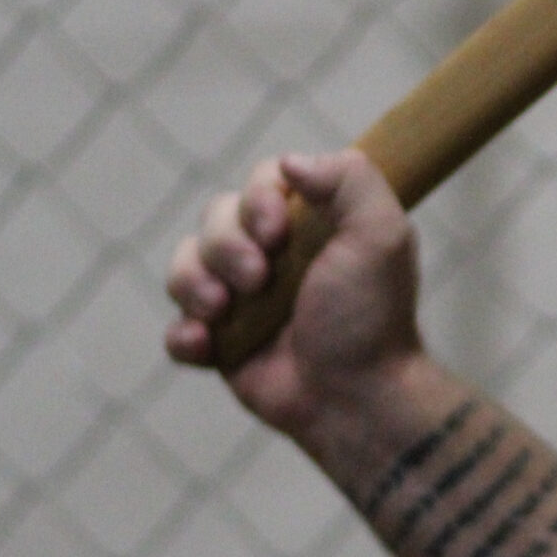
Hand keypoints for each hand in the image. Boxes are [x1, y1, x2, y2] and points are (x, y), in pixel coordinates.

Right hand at [164, 150, 424, 444]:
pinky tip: (206, 345)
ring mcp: (242, 300)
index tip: (277, 231)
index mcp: (311, 225)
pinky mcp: (220, 344)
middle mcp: (273, 255)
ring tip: (224, 311)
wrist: (356, 395)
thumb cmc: (370, 315)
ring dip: (195, 284)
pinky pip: (176, 328)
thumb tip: (291, 161)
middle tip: (258, 279)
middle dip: (226, 245)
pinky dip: (184, 335)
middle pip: (214, 218)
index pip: (262, 182)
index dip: (257, 198)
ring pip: (185, 266)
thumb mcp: (380, 235)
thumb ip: (349, 180)